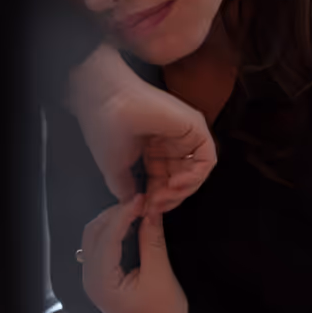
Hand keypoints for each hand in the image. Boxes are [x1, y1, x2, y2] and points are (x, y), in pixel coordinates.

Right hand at [69, 45, 215, 217]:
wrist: (105, 101)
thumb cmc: (105, 127)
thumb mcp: (115, 169)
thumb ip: (127, 189)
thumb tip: (137, 207)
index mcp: (153, 150)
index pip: (164, 182)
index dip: (157, 200)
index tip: (145, 211)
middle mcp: (171, 142)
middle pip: (182, 180)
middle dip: (170, 199)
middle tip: (154, 207)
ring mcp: (184, 134)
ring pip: (196, 173)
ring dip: (182, 192)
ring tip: (163, 197)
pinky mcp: (195, 127)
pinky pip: (206, 160)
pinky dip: (194, 178)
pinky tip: (175, 184)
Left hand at [80, 195, 187, 312]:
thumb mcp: (160, 274)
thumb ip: (151, 239)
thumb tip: (151, 209)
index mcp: (99, 281)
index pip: (106, 235)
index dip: (124, 213)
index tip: (142, 197)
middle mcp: (90, 280)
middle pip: (93, 234)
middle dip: (114, 214)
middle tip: (139, 202)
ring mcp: (95, 281)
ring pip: (94, 239)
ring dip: (112, 222)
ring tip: (137, 210)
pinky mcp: (104, 282)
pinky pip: (101, 250)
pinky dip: (113, 233)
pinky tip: (131, 225)